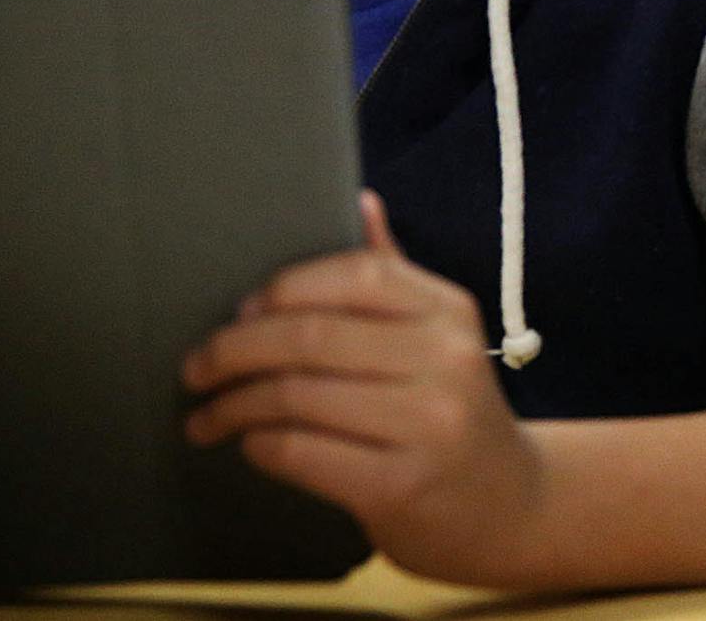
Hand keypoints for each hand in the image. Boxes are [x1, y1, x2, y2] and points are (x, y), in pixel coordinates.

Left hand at [182, 191, 548, 583]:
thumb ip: (395, 276)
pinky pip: (301, 452)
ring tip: (206, 417)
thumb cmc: (453, 414)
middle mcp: (447, 359)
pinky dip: (260, 446)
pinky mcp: (401, 485)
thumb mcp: (440, 339)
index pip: (356, 274)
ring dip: (232, 406)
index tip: (239, 311)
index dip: (284, 288)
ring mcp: (428, 424)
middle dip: (234, 351)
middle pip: (312, 336)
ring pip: (296, 396)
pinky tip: (250, 445)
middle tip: (195, 370)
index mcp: (450, 310)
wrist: (510, 506)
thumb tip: (359, 200)